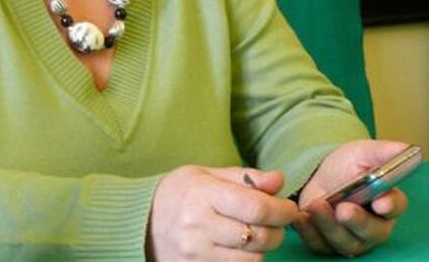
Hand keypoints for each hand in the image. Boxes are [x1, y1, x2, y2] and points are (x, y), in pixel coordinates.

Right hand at [149, 166, 300, 259]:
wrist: (138, 221)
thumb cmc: (177, 193)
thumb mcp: (204, 174)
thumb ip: (243, 177)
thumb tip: (279, 180)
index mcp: (202, 194)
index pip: (256, 207)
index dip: (281, 209)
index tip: (289, 208)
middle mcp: (199, 225)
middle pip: (259, 236)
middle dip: (277, 229)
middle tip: (276, 221)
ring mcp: (197, 252)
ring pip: (253, 259)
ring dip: (263, 247)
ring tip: (256, 234)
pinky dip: (246, 260)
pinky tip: (239, 247)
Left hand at [295, 140, 409, 256]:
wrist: (316, 176)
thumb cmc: (345, 167)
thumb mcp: (362, 153)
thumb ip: (383, 152)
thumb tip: (408, 149)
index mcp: (387, 202)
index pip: (395, 206)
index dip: (390, 205)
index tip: (381, 202)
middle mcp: (373, 226)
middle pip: (372, 232)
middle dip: (357, 221)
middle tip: (343, 209)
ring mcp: (350, 237)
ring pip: (345, 242)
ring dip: (329, 225)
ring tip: (316, 205)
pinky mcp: (327, 242)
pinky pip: (320, 244)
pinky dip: (309, 232)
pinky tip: (300, 216)